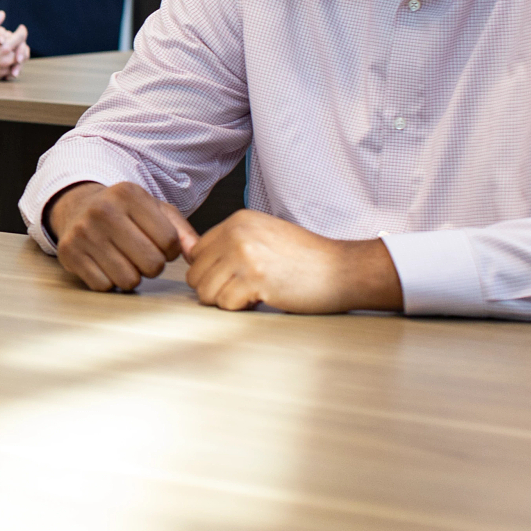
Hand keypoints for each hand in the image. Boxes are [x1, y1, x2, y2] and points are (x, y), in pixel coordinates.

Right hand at [0, 11, 29, 81]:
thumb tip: (2, 13)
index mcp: (4, 48)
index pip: (21, 37)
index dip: (22, 31)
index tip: (21, 28)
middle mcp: (7, 60)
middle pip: (24, 51)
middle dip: (22, 44)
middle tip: (19, 40)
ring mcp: (4, 70)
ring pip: (21, 62)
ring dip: (20, 55)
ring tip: (17, 49)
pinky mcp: (0, 77)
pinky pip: (13, 71)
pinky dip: (15, 66)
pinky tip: (12, 61)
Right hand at [47, 181, 196, 290]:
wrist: (76, 207)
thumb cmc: (123, 212)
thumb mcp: (154, 210)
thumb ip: (181, 232)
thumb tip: (196, 256)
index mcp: (129, 194)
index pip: (169, 241)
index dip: (170, 249)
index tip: (158, 243)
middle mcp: (103, 210)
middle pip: (152, 263)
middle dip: (153, 265)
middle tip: (142, 255)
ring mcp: (83, 233)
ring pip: (128, 280)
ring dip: (132, 275)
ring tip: (124, 259)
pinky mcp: (69, 253)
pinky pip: (104, 286)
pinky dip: (109, 281)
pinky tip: (105, 264)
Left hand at [185, 210, 401, 313]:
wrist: (343, 269)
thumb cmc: (306, 258)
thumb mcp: (263, 237)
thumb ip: (227, 243)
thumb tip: (186, 252)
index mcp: (238, 221)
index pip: (196, 253)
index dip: (212, 272)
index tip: (235, 277)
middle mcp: (237, 233)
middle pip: (195, 274)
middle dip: (215, 289)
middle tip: (244, 290)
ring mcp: (245, 255)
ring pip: (205, 292)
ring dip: (227, 301)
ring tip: (254, 293)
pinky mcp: (255, 279)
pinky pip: (225, 304)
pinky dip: (241, 308)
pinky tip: (263, 298)